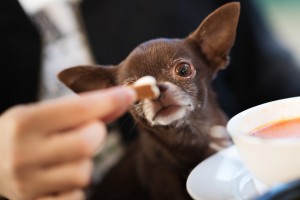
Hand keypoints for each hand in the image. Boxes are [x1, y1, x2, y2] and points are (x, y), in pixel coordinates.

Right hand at [0, 86, 135, 199]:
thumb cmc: (25, 134)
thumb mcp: (44, 114)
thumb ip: (83, 109)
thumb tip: (123, 99)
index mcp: (25, 122)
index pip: (79, 109)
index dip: (109, 100)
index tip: (129, 94)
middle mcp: (23, 154)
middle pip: (86, 143)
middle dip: (96, 134)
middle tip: (87, 131)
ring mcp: (27, 184)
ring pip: (83, 172)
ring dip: (84, 162)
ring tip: (66, 157)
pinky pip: (76, 197)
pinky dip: (76, 186)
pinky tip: (61, 178)